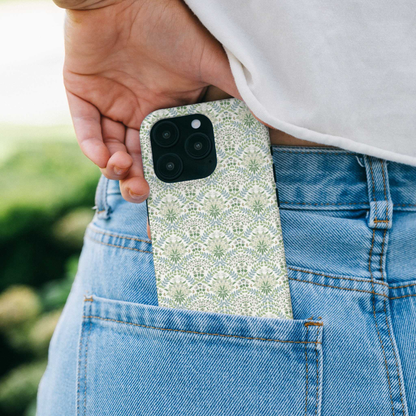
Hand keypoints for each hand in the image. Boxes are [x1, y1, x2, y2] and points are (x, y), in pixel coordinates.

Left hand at [57, 0, 239, 202]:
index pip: (166, 151)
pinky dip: (92, 147)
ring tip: (125, 172)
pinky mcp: (83, 92)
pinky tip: (105, 158)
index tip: (171, 193)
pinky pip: (85, 129)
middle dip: (139, 180)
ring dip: (116, 168)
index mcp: (167, 110)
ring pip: (110, 149)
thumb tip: (268, 114)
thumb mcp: (210, 62)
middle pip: (137, 156)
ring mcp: (110, 104)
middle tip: (144, 193)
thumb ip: (236, 90)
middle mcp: (139, 112)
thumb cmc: (171, 24)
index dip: (167, 173)